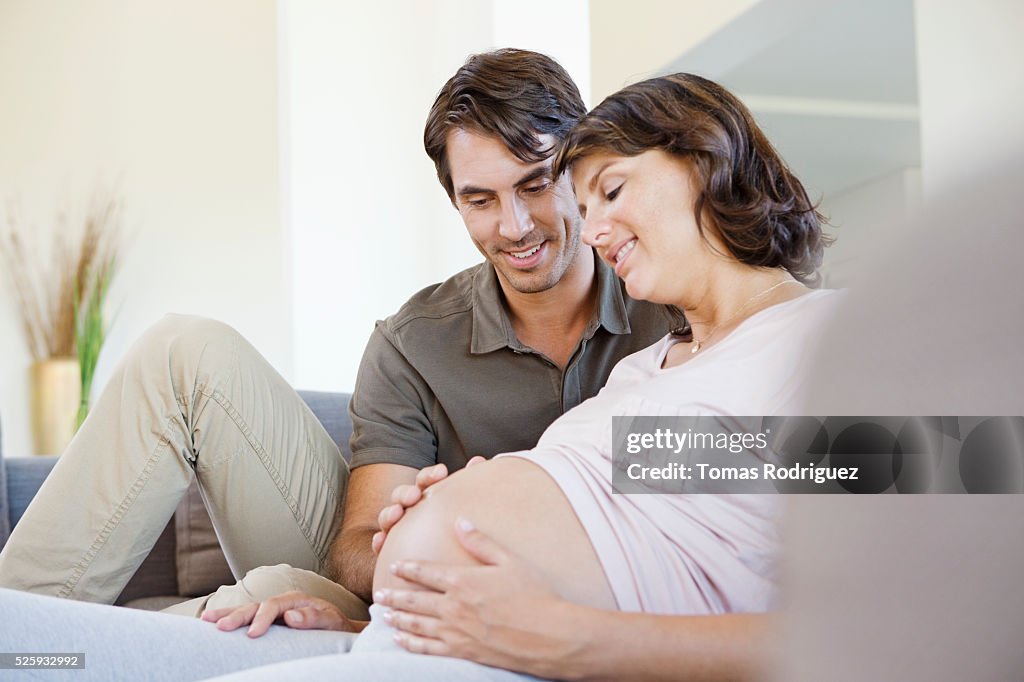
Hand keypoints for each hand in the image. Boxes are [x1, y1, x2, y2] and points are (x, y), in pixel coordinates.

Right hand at [200, 591, 366, 637]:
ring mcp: (272, 611)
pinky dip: (230, 619)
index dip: (262, 619)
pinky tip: (214, 624)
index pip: (273, 606)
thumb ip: (313, 617)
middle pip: (254, 606)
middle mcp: (280, 602)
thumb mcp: (330, 620)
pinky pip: (247, 619)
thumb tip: (290, 616)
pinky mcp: (267, 620)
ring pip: (245, 610)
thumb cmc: (334, 624)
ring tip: (204, 620)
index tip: (253, 634)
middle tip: (219, 627)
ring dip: (226, 614)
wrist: (338, 627)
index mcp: (294, 599)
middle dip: (236, 615)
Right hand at [371, 456, 484, 553]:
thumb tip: (479, 460)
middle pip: (402, 495)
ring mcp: (397, 526)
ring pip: (388, 517)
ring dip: (390, 513)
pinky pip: (380, 544)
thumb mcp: (459, 503)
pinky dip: (378, 541)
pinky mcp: (390, 548)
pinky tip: (380, 541)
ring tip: (397, 513)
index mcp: (426, 494)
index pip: (425, 480)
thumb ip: (467, 482)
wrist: (440, 554)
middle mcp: (408, 508)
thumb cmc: (451, 524)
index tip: (442, 472)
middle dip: (406, 492)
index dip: (431, 475)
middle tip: (414, 495)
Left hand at [374, 518, 582, 677]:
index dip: (408, 569)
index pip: (427, 572)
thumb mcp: (510, 560)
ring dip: (398, 617)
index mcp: (463, 581)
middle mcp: (454, 607)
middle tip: (379, 593)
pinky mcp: (462, 651)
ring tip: (384, 613)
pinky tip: (401, 639)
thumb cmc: (534, 595)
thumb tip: (460, 521)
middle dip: (395, 594)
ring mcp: (456, 631)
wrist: (548, 634)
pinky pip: (428, 648)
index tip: (394, 566)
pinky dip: (411, 643)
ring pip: (417, 624)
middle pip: (415, 599)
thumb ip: (481, 542)